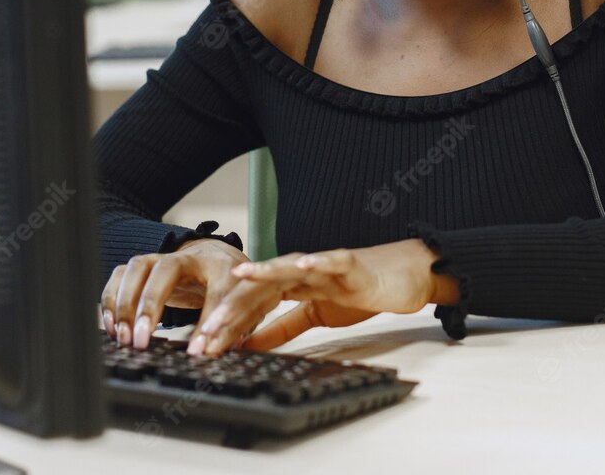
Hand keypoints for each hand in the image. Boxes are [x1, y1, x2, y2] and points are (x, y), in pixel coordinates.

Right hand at [102, 238, 252, 350]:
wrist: (214, 259)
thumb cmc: (226, 283)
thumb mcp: (235, 304)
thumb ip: (222, 328)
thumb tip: (204, 354)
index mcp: (213, 263)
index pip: (210, 286)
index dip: (202, 316)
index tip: (193, 349)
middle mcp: (182, 255)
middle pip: (161, 270)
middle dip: (148, 306)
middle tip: (140, 341)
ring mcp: (158, 259)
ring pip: (134, 270)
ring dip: (123, 304)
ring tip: (122, 337)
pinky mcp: (142, 269)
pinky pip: (119, 277)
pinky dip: (110, 299)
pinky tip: (111, 326)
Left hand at [194, 239, 459, 354]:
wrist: (401, 277)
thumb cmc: (359, 292)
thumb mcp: (313, 316)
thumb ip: (281, 328)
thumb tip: (249, 344)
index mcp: (290, 284)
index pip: (250, 303)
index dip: (227, 322)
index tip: (203, 345)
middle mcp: (301, 270)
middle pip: (260, 286)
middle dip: (233, 307)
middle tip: (207, 329)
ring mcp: (323, 264)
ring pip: (288, 266)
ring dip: (264, 272)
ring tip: (239, 276)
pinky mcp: (350, 263)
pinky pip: (332, 260)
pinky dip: (318, 260)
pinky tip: (303, 263)